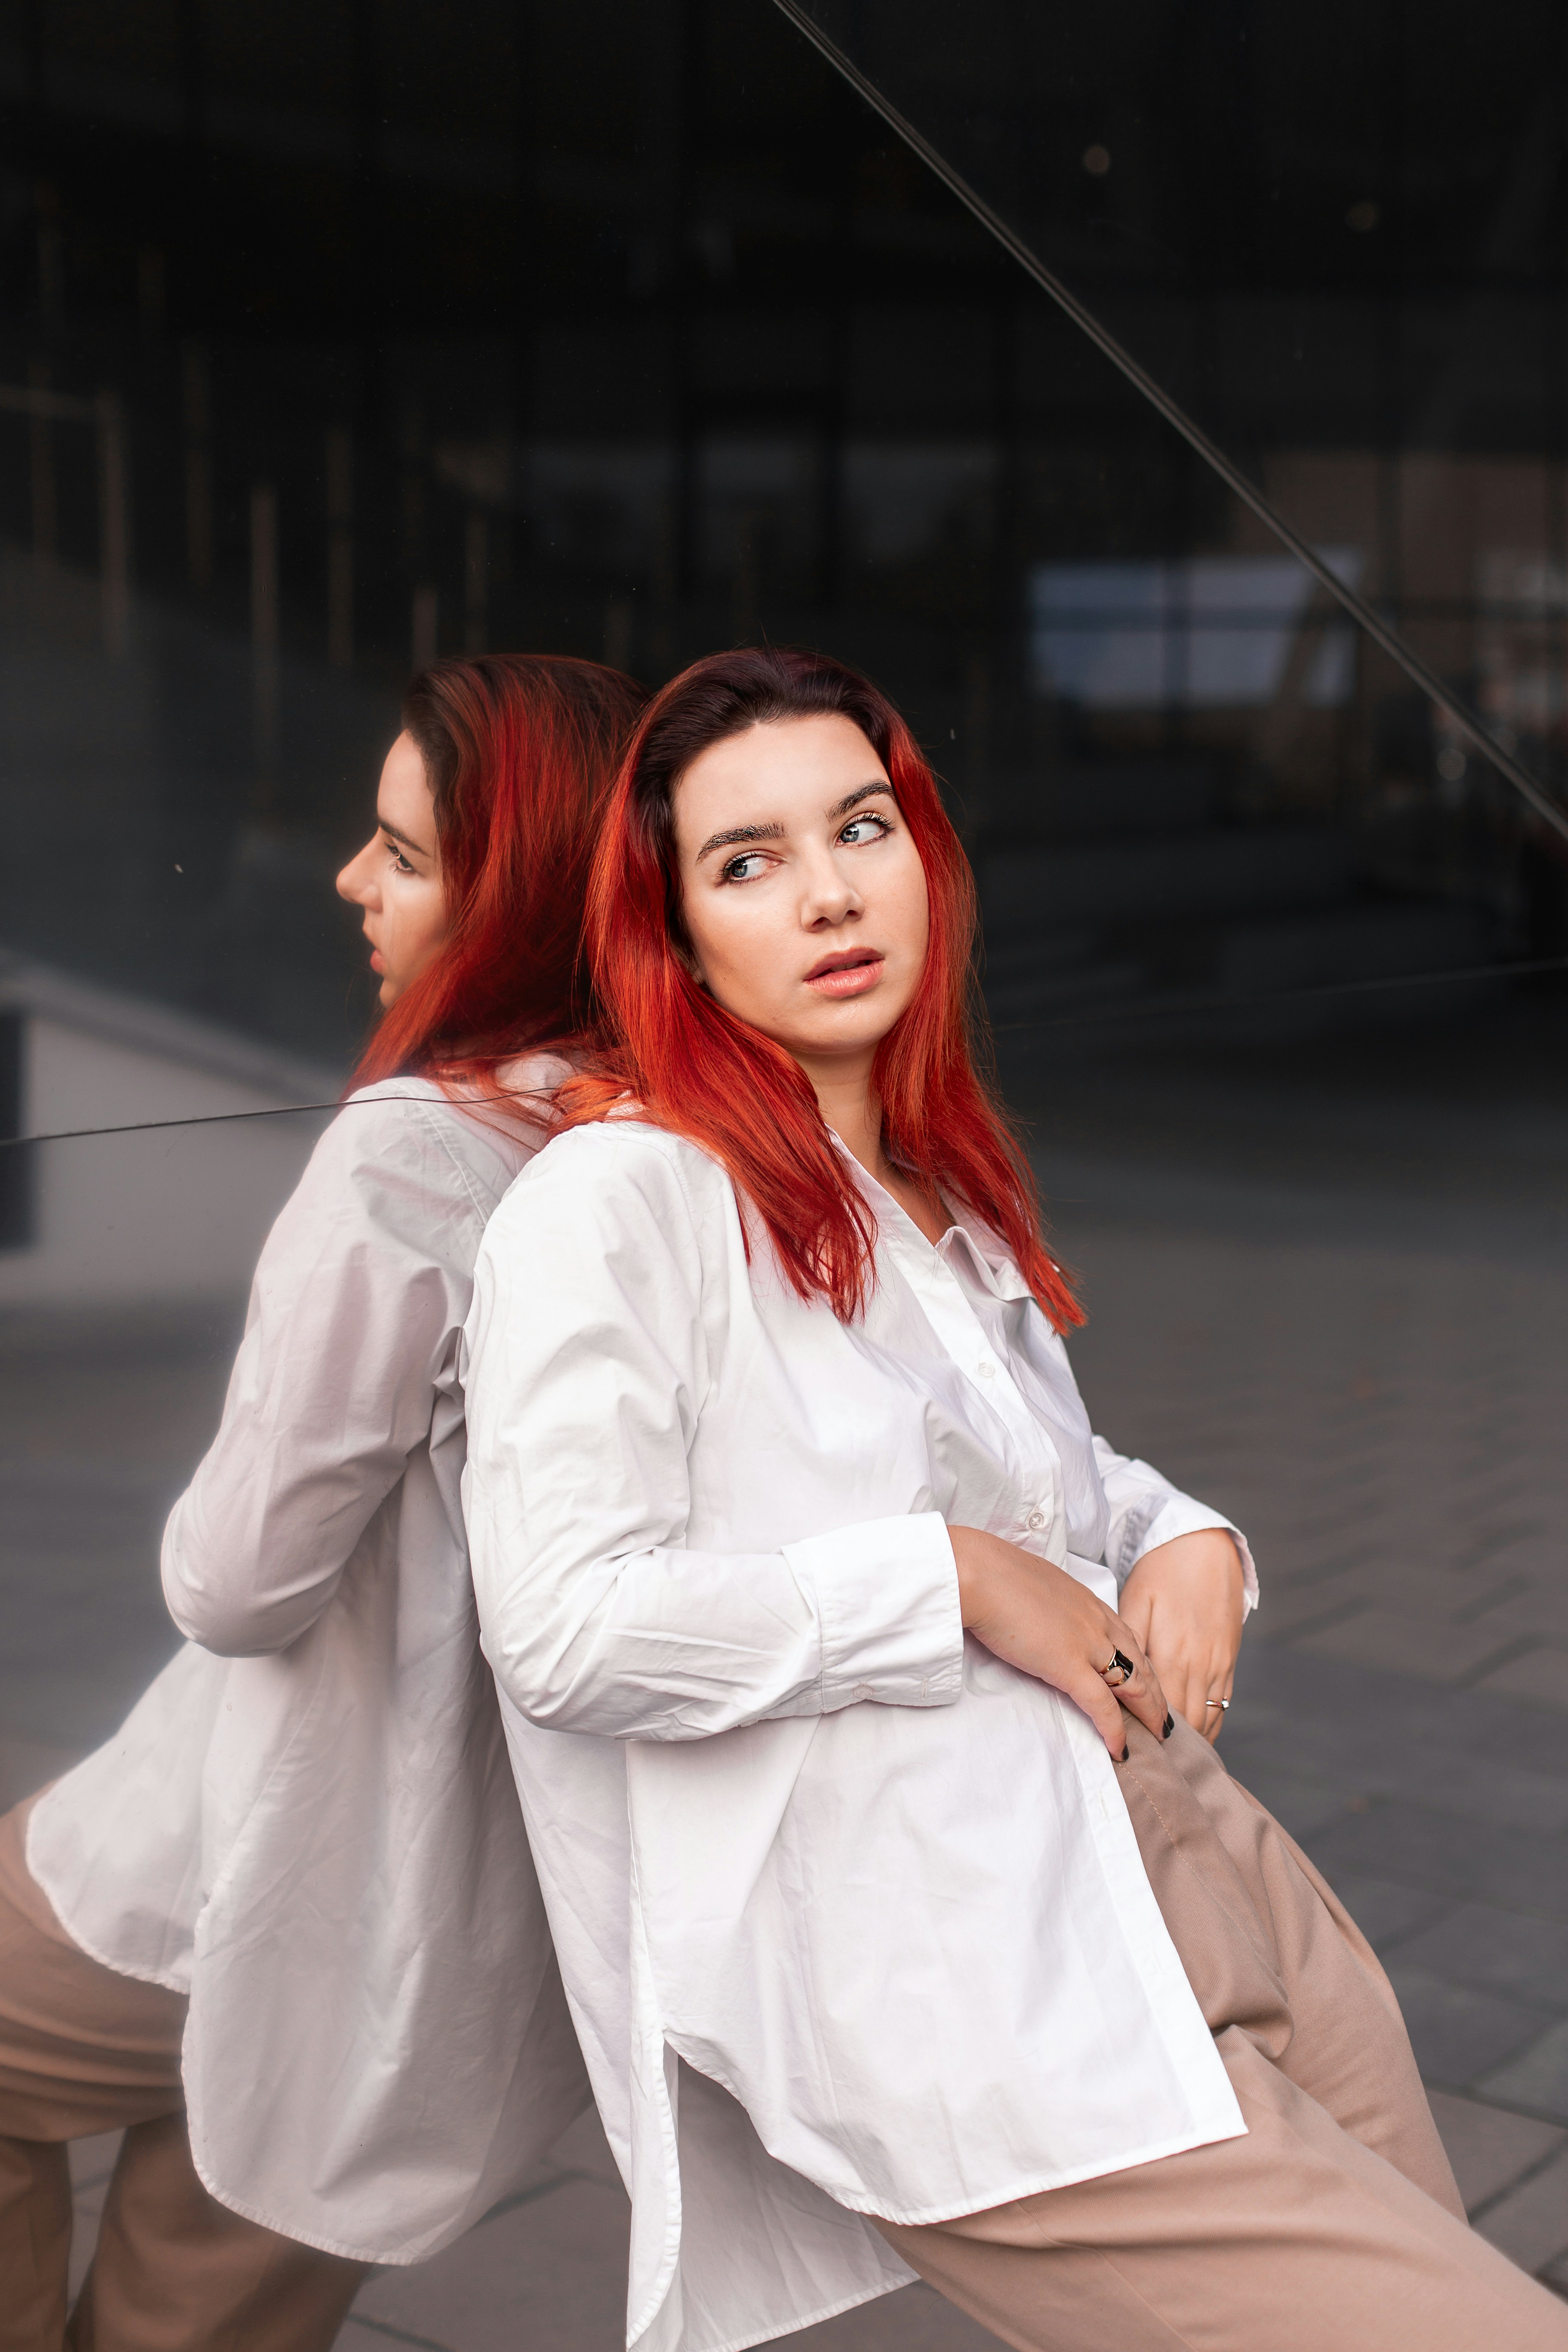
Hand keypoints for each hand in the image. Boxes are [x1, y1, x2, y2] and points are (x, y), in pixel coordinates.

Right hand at [948, 1525, 1171, 1761]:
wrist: (978, 1572)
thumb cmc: (992, 1574)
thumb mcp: (1031, 1586)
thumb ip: (1044, 1605)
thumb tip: (1036, 1616)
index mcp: (1085, 1600)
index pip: (1126, 1635)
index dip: (1139, 1661)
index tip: (1146, 1680)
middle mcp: (1096, 1620)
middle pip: (1140, 1661)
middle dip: (1156, 1691)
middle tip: (1163, 1716)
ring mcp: (1086, 1643)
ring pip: (1133, 1682)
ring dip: (1148, 1711)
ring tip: (1157, 1734)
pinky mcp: (1069, 1665)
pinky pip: (1102, 1705)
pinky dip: (1114, 1730)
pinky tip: (1121, 1749)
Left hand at [1118, 1531, 1243, 1743]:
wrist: (1205, 1545)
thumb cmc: (1163, 1570)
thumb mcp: (1137, 1602)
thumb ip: (1130, 1644)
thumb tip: (1118, 1679)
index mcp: (1171, 1652)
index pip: (1157, 1710)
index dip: (1142, 1735)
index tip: (1128, 1753)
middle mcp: (1199, 1665)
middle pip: (1182, 1723)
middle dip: (1163, 1747)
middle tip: (1144, 1766)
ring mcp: (1218, 1665)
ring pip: (1205, 1720)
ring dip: (1188, 1743)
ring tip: (1166, 1763)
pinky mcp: (1230, 1660)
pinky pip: (1221, 1707)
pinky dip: (1208, 1727)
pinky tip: (1193, 1740)